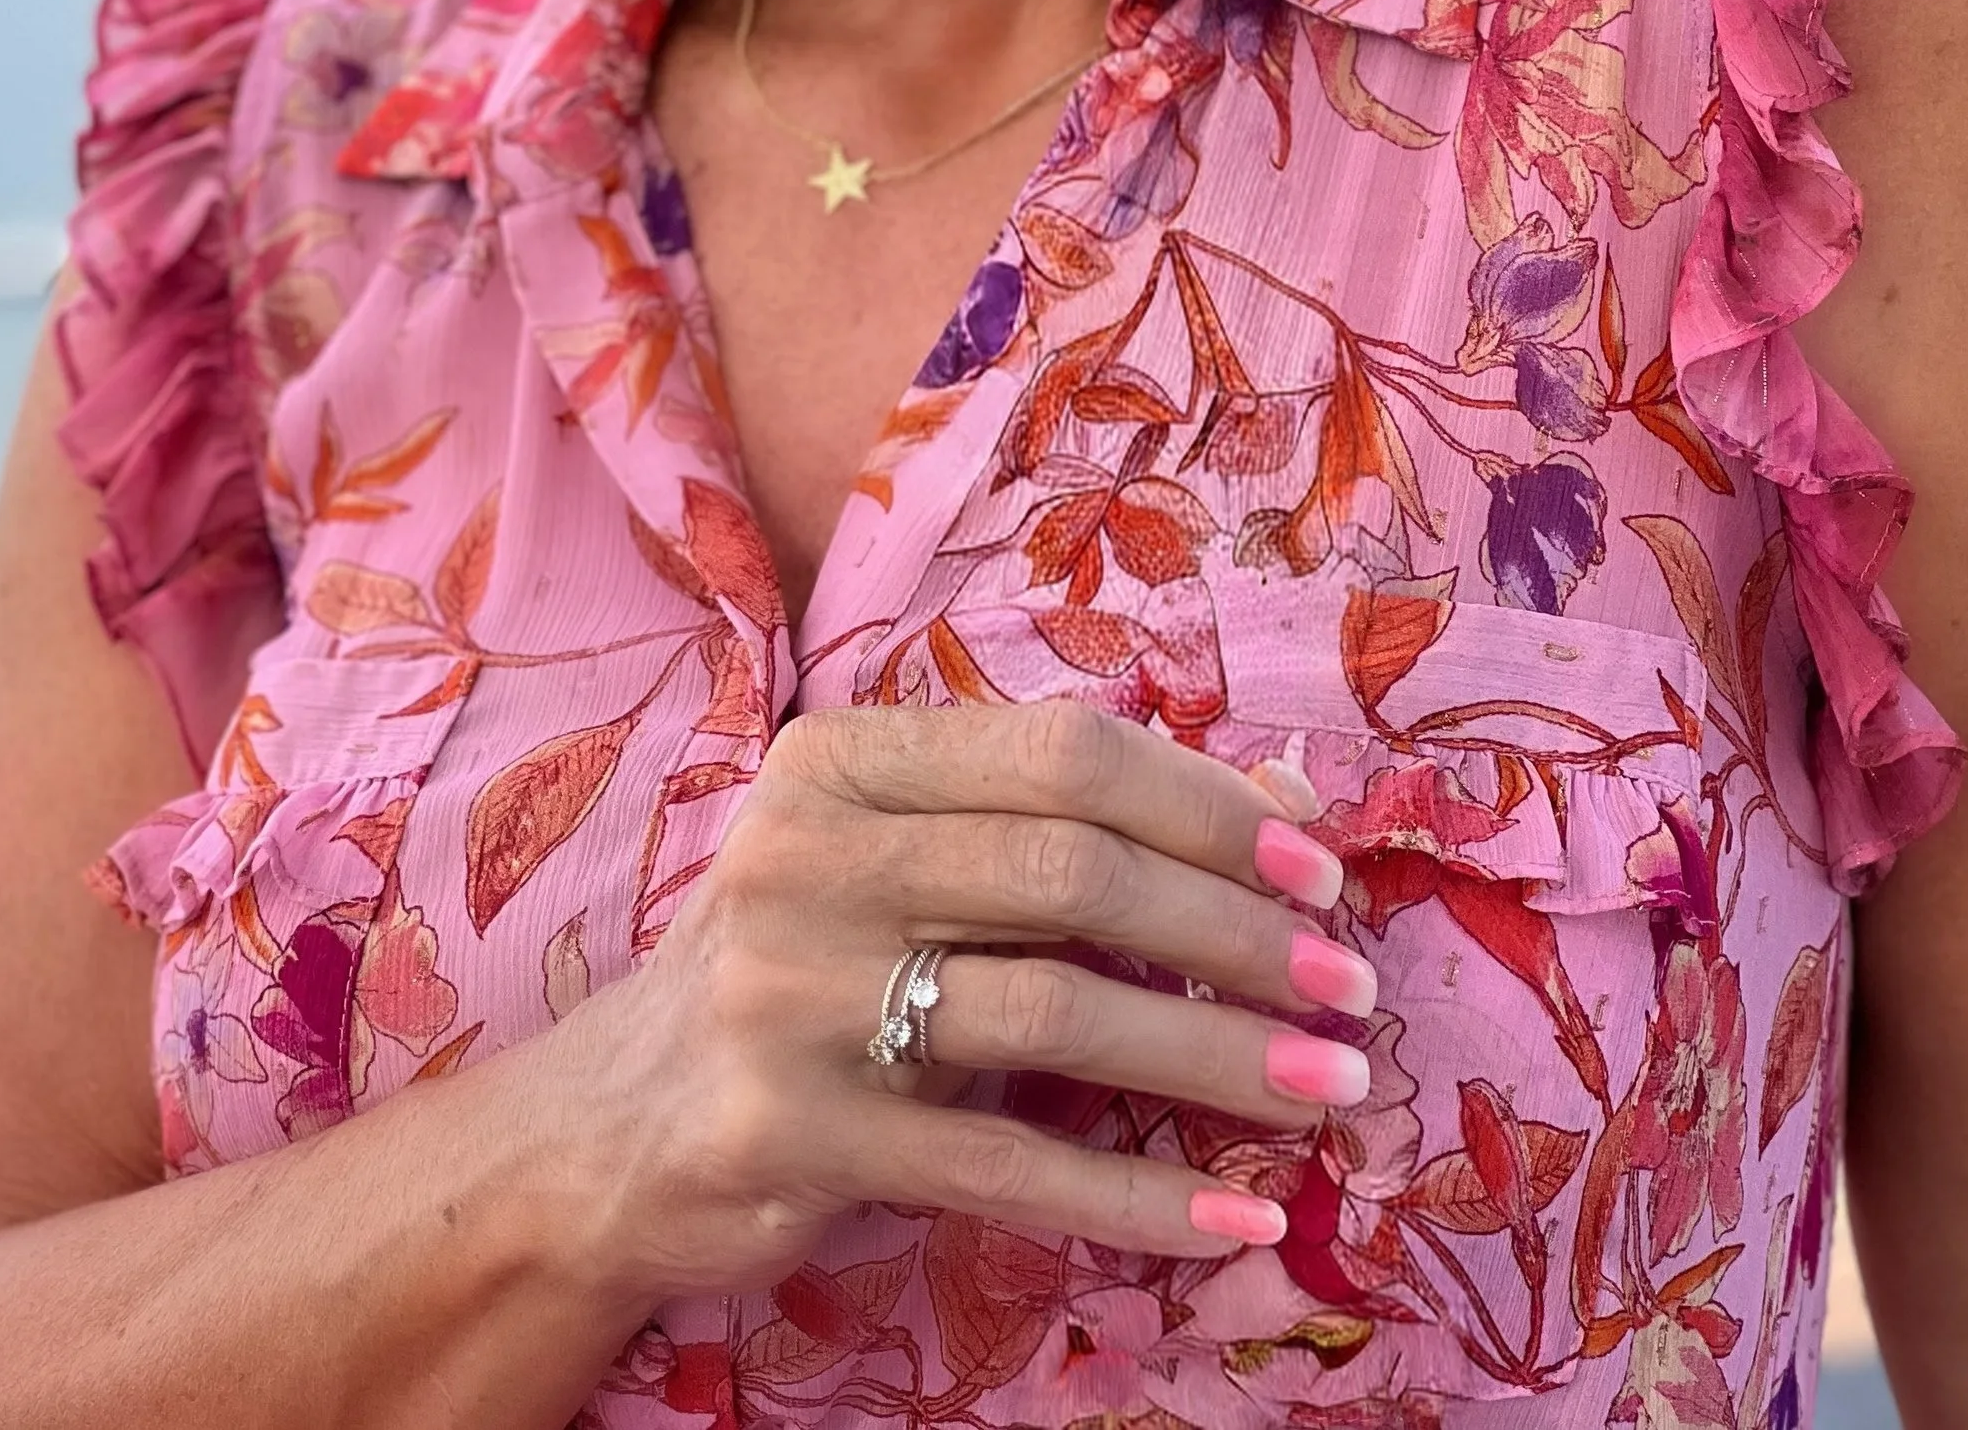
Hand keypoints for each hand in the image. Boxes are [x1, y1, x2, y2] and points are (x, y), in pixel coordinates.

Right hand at [534, 699, 1375, 1311]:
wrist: (617, 1128)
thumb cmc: (803, 970)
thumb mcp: (912, 865)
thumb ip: (1068, 823)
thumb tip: (1289, 805)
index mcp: (843, 760)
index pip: (1064, 752)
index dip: (1208, 808)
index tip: (1321, 873)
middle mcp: (807, 856)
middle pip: (1072, 869)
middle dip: (1236, 932)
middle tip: (1350, 991)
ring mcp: (791, 996)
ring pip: (1055, 1009)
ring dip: (1217, 1058)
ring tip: (1328, 1092)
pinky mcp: (795, 1133)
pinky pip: (1006, 1164)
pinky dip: (1136, 1194)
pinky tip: (1236, 1216)